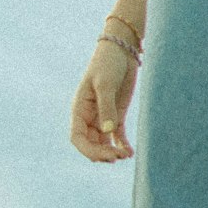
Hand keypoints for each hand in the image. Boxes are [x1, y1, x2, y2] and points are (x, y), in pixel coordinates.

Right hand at [70, 43, 138, 162]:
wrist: (122, 50)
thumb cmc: (108, 63)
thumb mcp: (105, 83)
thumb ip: (106, 107)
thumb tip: (108, 132)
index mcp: (79, 109)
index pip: (77, 137)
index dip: (86, 150)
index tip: (101, 156)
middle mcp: (89, 116)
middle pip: (91, 143)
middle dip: (102, 153)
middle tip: (117, 157)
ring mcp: (103, 117)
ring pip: (104, 143)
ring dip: (112, 151)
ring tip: (125, 155)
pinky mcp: (117, 115)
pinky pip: (117, 136)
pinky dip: (122, 145)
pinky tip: (129, 152)